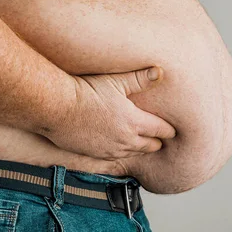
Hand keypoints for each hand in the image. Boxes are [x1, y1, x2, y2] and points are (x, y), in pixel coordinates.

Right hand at [40, 66, 175, 159]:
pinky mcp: (96, 155)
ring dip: (141, 149)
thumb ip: (140, 79)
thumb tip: (160, 72)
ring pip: (134, 154)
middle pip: (151, 146)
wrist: (57, 108)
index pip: (161, 130)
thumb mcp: (116, 81)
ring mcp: (110, 150)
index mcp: (134, 122)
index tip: (173, 130)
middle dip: (157, 141)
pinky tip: (122, 149)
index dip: (169, 130)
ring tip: (145, 144)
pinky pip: (117, 159)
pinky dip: (124, 154)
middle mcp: (125, 140)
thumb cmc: (86, 90)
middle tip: (161, 137)